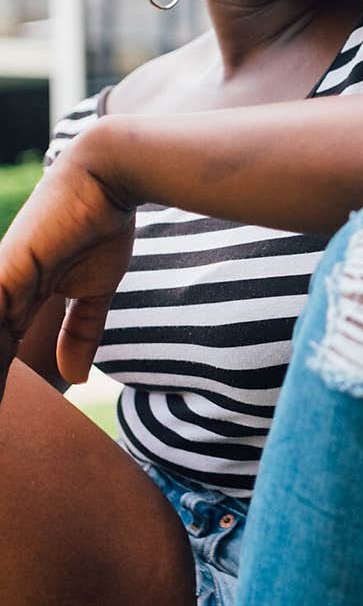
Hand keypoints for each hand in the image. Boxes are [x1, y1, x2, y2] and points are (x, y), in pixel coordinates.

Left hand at [0, 142, 135, 395]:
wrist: (109, 180)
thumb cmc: (103, 225)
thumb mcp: (95, 292)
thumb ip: (82, 332)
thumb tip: (77, 377)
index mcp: (20, 297)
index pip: (2, 353)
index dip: (3, 382)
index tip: (2, 425)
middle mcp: (4, 292)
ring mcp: (2, 282)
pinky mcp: (7, 271)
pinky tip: (0, 372)